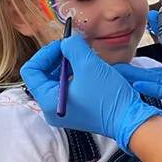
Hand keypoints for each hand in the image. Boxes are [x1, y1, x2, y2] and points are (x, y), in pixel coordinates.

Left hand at [20, 36, 161, 152]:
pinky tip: (86, 68)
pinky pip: (66, 87)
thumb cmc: (109, 96)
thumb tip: (67, 41)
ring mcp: (64, 110)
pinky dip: (72, 74)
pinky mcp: (75, 109)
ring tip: (80, 57)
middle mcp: (52, 108)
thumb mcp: (88, 65)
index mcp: (49, 101)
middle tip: (71, 48)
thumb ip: (72, 47)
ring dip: (64, 65)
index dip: (44, 53)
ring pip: (54, 80)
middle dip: (55, 58)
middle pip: (41, 75)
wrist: (130, 120)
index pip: (31, 71)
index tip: (62, 46)